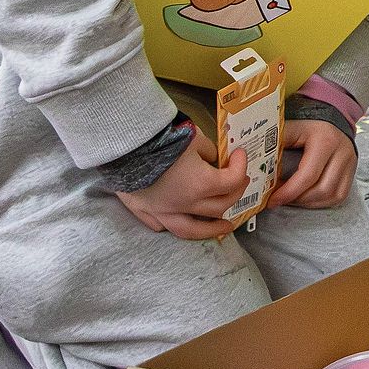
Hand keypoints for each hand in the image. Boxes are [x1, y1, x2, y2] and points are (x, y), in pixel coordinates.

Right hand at [116, 128, 247, 239]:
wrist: (127, 146)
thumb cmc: (164, 138)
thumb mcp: (195, 137)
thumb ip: (209, 151)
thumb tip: (214, 159)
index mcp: (201, 185)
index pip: (232, 181)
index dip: (241, 166)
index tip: (240, 155)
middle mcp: (185, 204)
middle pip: (218, 207)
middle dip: (234, 195)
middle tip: (240, 185)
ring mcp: (164, 212)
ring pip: (193, 230)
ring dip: (212, 229)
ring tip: (225, 227)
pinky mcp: (145, 212)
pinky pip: (163, 226)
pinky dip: (176, 225)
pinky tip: (183, 223)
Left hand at [268, 118, 356, 208]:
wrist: (333, 119)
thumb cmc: (310, 126)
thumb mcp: (292, 128)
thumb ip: (275, 141)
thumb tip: (253, 158)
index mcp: (325, 140)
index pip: (307, 175)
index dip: (288, 192)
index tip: (273, 199)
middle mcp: (342, 152)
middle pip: (321, 189)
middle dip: (298, 199)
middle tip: (281, 199)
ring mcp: (350, 164)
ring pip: (331, 196)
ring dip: (309, 202)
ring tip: (293, 197)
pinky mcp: (352, 173)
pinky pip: (339, 196)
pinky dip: (321, 201)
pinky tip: (308, 197)